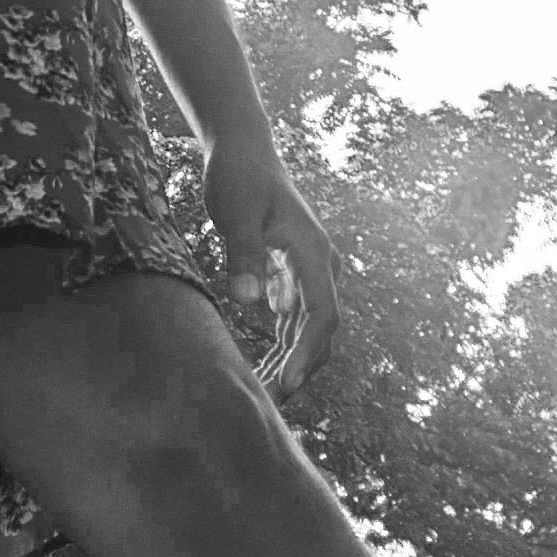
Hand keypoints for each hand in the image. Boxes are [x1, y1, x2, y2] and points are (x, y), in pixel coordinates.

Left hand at [211, 158, 340, 387]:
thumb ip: (243, 253)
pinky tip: (263, 370)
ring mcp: (308, 274)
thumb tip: (247, 300)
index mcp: (314, 254)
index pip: (320, 315)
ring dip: (288, 362)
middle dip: (299, 368)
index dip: (306, 353)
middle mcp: (320, 268)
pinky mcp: (291, 276)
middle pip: (319, 331)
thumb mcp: (237, 212)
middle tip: (271, 403)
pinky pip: (293, 321)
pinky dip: (280, 346)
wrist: (244, 152)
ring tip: (264, 395)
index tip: (288, 383)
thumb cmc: (240, 177)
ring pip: (306, 330)